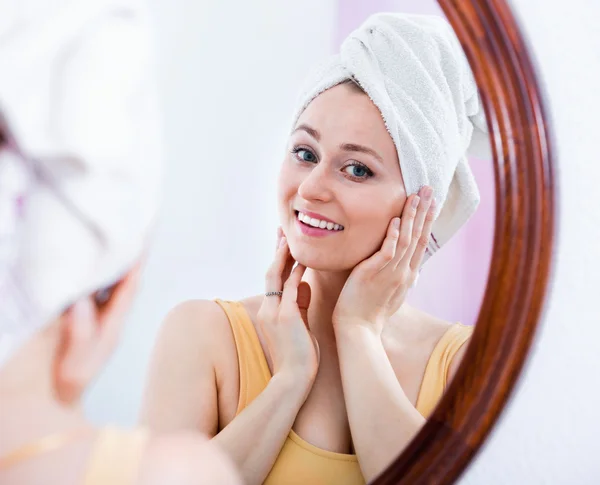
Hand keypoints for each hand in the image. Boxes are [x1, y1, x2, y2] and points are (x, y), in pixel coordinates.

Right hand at [256, 228, 319, 388]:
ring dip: (284, 256)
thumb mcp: (299, 326)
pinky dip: (296, 273)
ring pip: (276, 276)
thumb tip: (305, 284)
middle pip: (270, 272)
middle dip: (277, 251)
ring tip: (290, 238)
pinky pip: (291, 289)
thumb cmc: (299, 358)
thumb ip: (300, 304)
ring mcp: (275, 313)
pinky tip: (303, 260)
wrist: (293, 381)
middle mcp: (269, 309)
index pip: (273, 280)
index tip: (283, 244)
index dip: (278, 261)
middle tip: (281, 231)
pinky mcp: (287, 317)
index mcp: (271, 313)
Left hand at [332, 186, 435, 334]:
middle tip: (430, 189)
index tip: (432, 203)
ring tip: (415, 196)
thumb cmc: (369, 312)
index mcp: (407, 275)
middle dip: (425, 211)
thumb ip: (398, 278)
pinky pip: (386, 252)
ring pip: (405, 240)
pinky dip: (392, 235)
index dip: (427, 221)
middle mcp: (403, 272)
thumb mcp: (390, 293)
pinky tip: (396, 220)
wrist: (358, 329)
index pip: (420, 242)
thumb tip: (407, 271)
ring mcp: (390, 273)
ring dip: (411, 216)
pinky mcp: (373, 274)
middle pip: (418, 236)